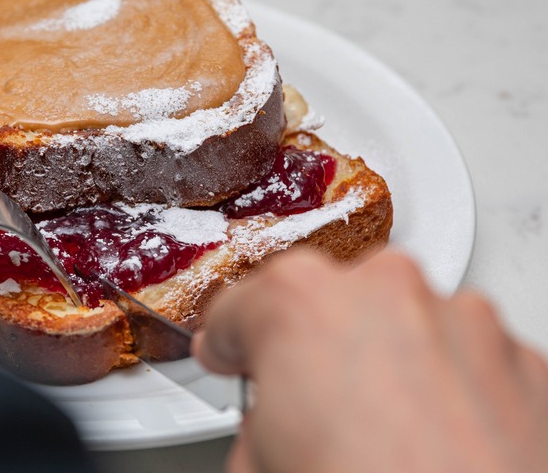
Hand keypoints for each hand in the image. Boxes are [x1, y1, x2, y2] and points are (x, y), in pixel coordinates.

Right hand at [193, 249, 547, 472]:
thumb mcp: (254, 467)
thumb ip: (256, 422)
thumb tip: (274, 429)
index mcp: (301, 304)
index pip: (240, 307)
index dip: (228, 341)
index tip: (231, 356)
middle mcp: (386, 292)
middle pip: (331, 301)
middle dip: (316, 348)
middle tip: (311, 413)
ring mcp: (464, 322)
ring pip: (406, 321)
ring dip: (390, 363)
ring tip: (388, 441)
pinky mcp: (524, 363)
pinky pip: (467, 358)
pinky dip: (452, 390)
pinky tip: (440, 447)